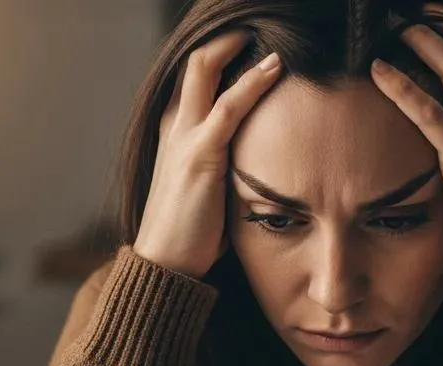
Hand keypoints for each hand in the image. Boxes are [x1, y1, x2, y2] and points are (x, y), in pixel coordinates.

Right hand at [134, 31, 282, 280]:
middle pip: (198, 59)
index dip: (225, 53)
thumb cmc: (191, 233)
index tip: (256, 42)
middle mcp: (174, 123)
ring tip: (273, 30)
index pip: (197, 75)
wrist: (167, 263)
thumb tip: (260, 162)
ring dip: (240, 45)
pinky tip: (275, 66)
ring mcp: (184, 136)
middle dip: (230, 36)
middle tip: (262, 23)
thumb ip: (227, 165)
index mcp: (174, 129)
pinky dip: (253, 81)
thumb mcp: (209, 188)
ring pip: (206, 68)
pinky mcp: (200, 154)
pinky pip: (229, 106)